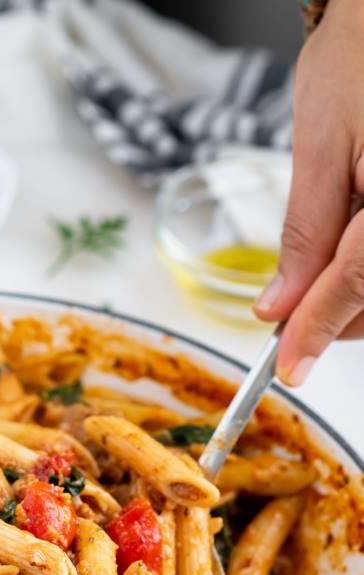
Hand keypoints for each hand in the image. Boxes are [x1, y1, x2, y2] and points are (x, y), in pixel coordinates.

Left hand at [254, 0, 363, 384]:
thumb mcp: (321, 144)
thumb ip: (305, 235)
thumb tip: (280, 306)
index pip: (356, 285)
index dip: (316, 331)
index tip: (287, 367)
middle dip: (334, 314)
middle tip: (289, 312)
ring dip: (355, 292)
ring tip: (326, 258)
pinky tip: (354, 241)